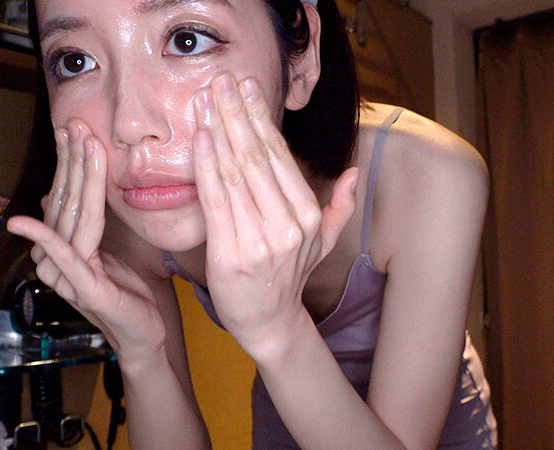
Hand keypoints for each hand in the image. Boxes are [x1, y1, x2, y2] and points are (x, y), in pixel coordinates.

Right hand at [7, 120, 165, 367]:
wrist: (143, 332)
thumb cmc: (126, 290)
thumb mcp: (106, 250)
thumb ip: (83, 223)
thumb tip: (53, 196)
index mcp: (62, 247)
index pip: (64, 197)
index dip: (68, 163)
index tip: (73, 129)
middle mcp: (56, 259)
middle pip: (66, 202)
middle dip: (72, 161)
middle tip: (76, 125)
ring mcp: (67, 274)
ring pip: (73, 218)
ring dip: (78, 178)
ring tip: (83, 145)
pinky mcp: (83, 289)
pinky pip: (66, 255)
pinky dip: (46, 237)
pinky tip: (27, 219)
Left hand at [191, 73, 358, 359]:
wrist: (268, 321)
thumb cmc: (289, 275)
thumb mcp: (323, 242)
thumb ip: (339, 206)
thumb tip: (353, 173)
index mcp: (308, 215)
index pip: (280, 157)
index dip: (261, 119)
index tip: (247, 90)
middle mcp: (287, 224)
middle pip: (256, 157)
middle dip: (237, 113)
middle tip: (221, 81)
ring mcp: (259, 240)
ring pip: (235, 172)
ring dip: (218, 130)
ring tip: (206, 100)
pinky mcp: (230, 253)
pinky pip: (216, 200)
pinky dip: (206, 166)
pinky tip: (200, 139)